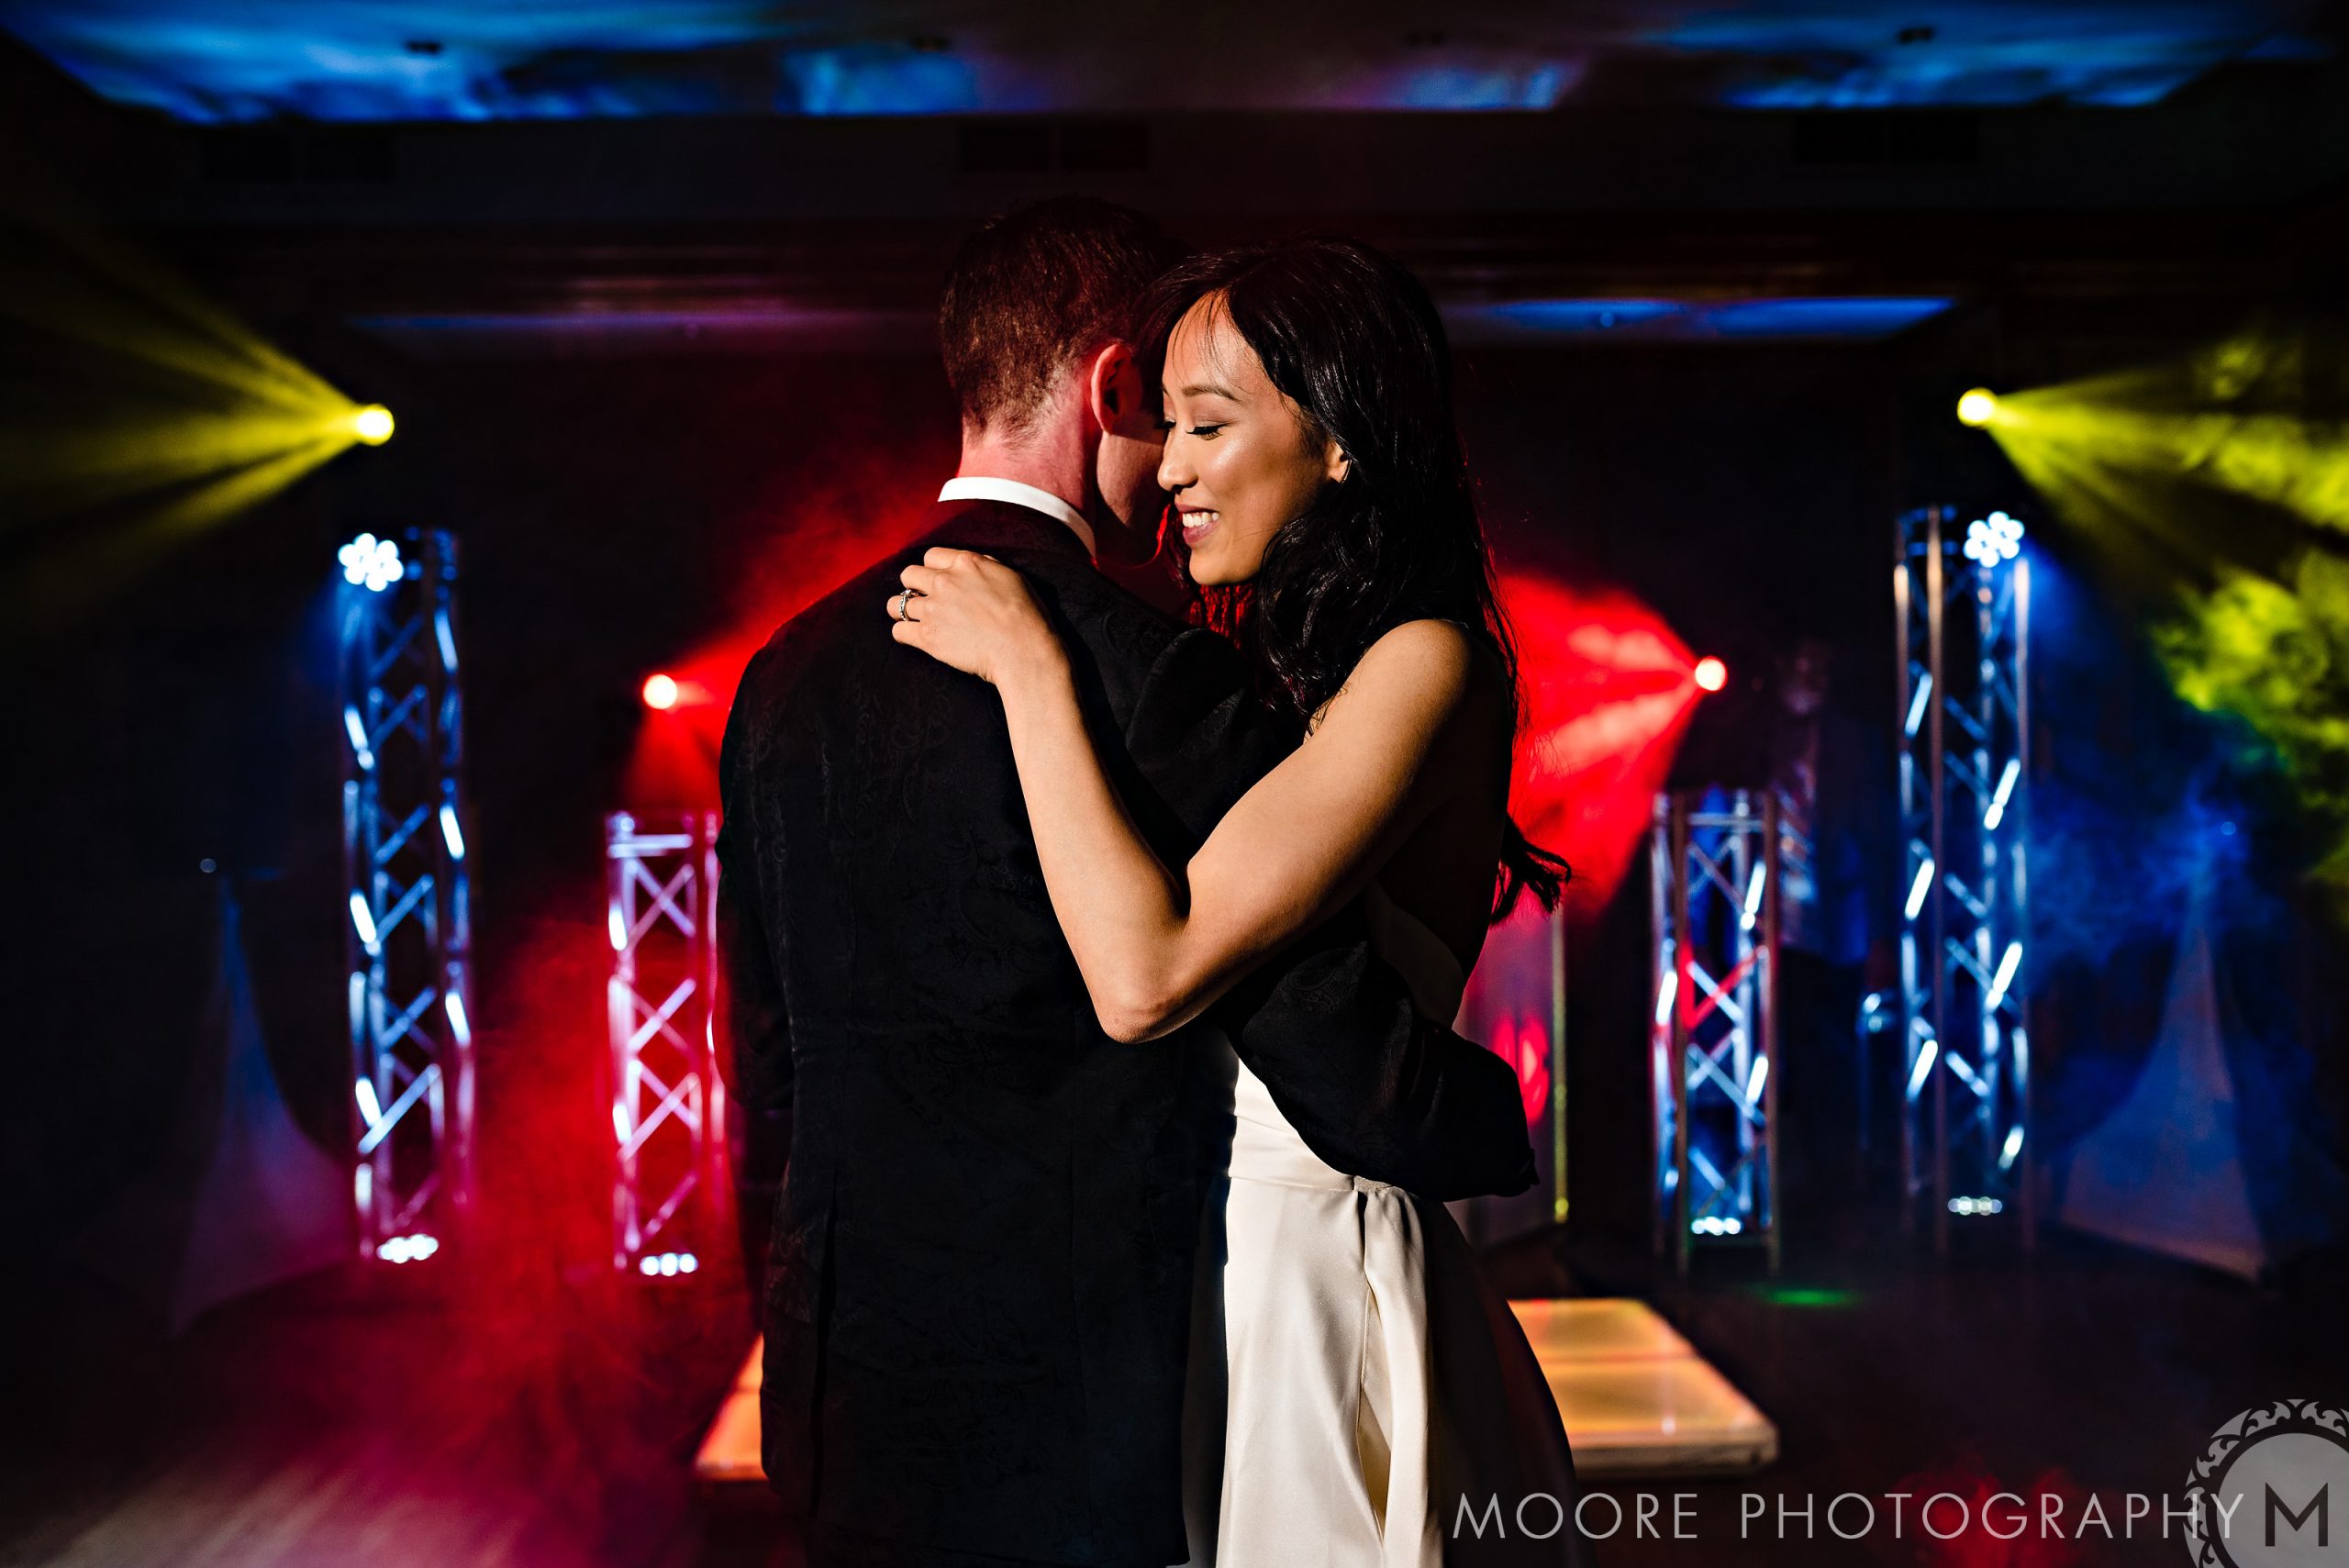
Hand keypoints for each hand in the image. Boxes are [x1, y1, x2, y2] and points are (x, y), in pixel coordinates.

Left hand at [888, 547, 1064, 689]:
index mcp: (965, 563)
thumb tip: (972, 564)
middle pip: (908, 575)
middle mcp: (944, 582)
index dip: (932, 569)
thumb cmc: (1025, 615)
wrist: (1022, 649)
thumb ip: (986, 566)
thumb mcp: (1010, 577)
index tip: (938, 581)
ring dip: (903, 610)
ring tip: (913, 619)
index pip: (931, 556)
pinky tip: (913, 637)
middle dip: (913, 586)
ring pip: (896, 604)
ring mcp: (933, 609)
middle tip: (924, 599)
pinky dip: (903, 634)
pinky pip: (899, 631)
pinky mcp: (928, 637)